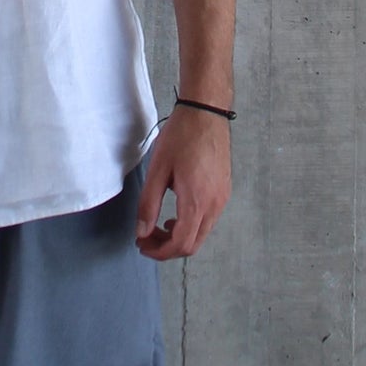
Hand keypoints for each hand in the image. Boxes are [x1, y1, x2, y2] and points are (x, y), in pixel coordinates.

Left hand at [135, 104, 231, 260]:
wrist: (206, 113)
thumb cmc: (182, 136)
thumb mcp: (157, 169)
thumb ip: (148, 204)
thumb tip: (142, 231)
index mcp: (197, 200)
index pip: (180, 244)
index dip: (159, 252)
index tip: (142, 245)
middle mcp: (214, 204)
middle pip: (192, 245)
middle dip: (167, 248)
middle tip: (146, 238)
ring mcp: (222, 198)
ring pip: (201, 234)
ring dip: (179, 237)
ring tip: (158, 225)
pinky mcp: (223, 191)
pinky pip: (208, 220)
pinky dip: (190, 225)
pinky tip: (176, 214)